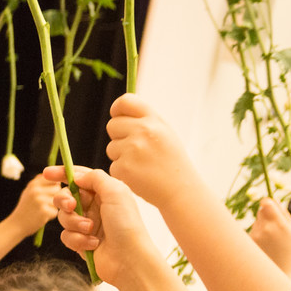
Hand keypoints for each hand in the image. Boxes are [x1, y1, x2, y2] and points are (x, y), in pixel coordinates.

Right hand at [10, 174, 62, 234]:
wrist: (16, 225)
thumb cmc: (25, 208)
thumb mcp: (28, 192)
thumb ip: (39, 183)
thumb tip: (55, 177)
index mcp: (33, 184)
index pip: (53, 179)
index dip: (54, 186)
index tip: (50, 193)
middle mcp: (36, 190)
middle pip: (57, 188)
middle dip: (54, 196)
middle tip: (45, 204)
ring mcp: (40, 201)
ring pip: (57, 200)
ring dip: (53, 206)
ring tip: (42, 210)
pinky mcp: (44, 212)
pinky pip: (55, 211)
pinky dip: (50, 216)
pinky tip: (41, 217)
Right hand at [48, 166, 159, 286]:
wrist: (129, 258)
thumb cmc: (126, 224)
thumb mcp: (115, 191)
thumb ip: (95, 178)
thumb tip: (76, 177)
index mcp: (103, 192)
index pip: (79, 177)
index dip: (62, 174)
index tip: (46, 174)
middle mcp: (94, 207)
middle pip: (66, 197)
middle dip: (64, 201)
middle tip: (71, 206)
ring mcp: (87, 225)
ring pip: (64, 218)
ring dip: (75, 223)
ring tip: (91, 229)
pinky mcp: (81, 242)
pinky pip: (66, 236)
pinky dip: (77, 239)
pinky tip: (93, 244)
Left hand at [104, 94, 199, 212]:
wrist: (179, 189)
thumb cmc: (171, 160)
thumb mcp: (165, 132)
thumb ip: (145, 120)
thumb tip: (121, 110)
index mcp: (153, 120)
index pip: (125, 101)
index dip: (117, 109)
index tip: (117, 116)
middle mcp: (142, 131)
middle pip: (112, 125)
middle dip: (118, 136)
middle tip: (134, 148)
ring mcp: (131, 149)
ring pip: (111, 147)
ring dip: (120, 155)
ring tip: (140, 163)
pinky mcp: (123, 168)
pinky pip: (113, 165)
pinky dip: (122, 172)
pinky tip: (138, 175)